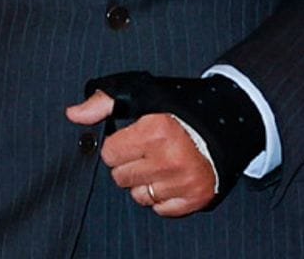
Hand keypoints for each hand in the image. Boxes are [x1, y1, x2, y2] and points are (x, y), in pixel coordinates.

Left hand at [67, 91, 216, 216]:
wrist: (231, 119)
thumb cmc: (183, 108)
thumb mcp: (145, 94)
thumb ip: (105, 102)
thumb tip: (73, 114)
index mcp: (156, 130)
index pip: (110, 153)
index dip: (120, 144)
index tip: (137, 137)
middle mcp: (169, 158)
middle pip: (121, 177)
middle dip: (131, 164)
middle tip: (151, 150)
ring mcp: (183, 181)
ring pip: (138, 196)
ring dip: (146, 182)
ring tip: (163, 163)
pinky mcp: (195, 197)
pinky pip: (160, 209)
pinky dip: (163, 197)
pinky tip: (173, 178)